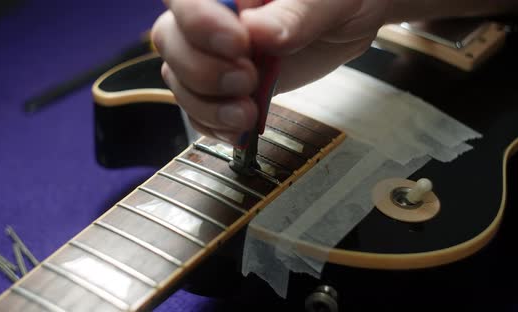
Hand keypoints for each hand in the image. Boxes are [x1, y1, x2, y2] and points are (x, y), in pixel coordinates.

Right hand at [151, 0, 390, 143]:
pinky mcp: (223, 87)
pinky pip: (198, 110)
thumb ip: (295, 13)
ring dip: (208, 105)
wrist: (347, 20)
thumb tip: (261, 32)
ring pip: (180, 79)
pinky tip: (239, 129)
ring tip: (246, 113)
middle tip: (247, 79)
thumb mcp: (328, 0)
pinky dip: (214, 125)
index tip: (239, 43)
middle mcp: (209, 16)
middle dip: (204, 70)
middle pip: (171, 41)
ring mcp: (213, 53)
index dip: (199, 22)